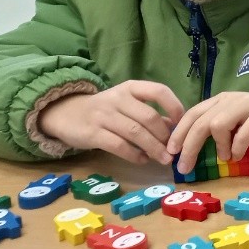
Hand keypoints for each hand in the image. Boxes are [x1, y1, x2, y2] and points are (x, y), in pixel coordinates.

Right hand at [38, 81, 185, 165]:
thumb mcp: (127, 105)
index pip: (159, 91)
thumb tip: (176, 130)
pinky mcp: (92, 133)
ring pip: (135, 132)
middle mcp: (118, 98)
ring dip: (153, 148)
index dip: (174, 106)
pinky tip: (143, 160)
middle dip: (165, 136)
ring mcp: (104, 115)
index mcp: (131, 88)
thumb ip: (150, 114)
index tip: (182, 124)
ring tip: (164, 159)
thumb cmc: (105, 111)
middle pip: (149, 117)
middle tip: (174, 151)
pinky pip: (119, 145)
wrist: (66, 113)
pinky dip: (134, 155)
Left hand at [167, 92, 248, 174]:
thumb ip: (219, 130)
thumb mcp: (237, 123)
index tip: (170, 152)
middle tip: (184, 167)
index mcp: (221, 100)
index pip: (192, 114)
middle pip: (200, 121)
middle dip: (188, 145)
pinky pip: (242, 133)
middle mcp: (231, 99)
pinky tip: (239, 156)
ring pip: (218, 124)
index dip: (178, 132)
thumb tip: (192, 151)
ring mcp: (247, 104)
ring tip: (225, 157)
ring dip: (218, 146)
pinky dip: (237, 148)